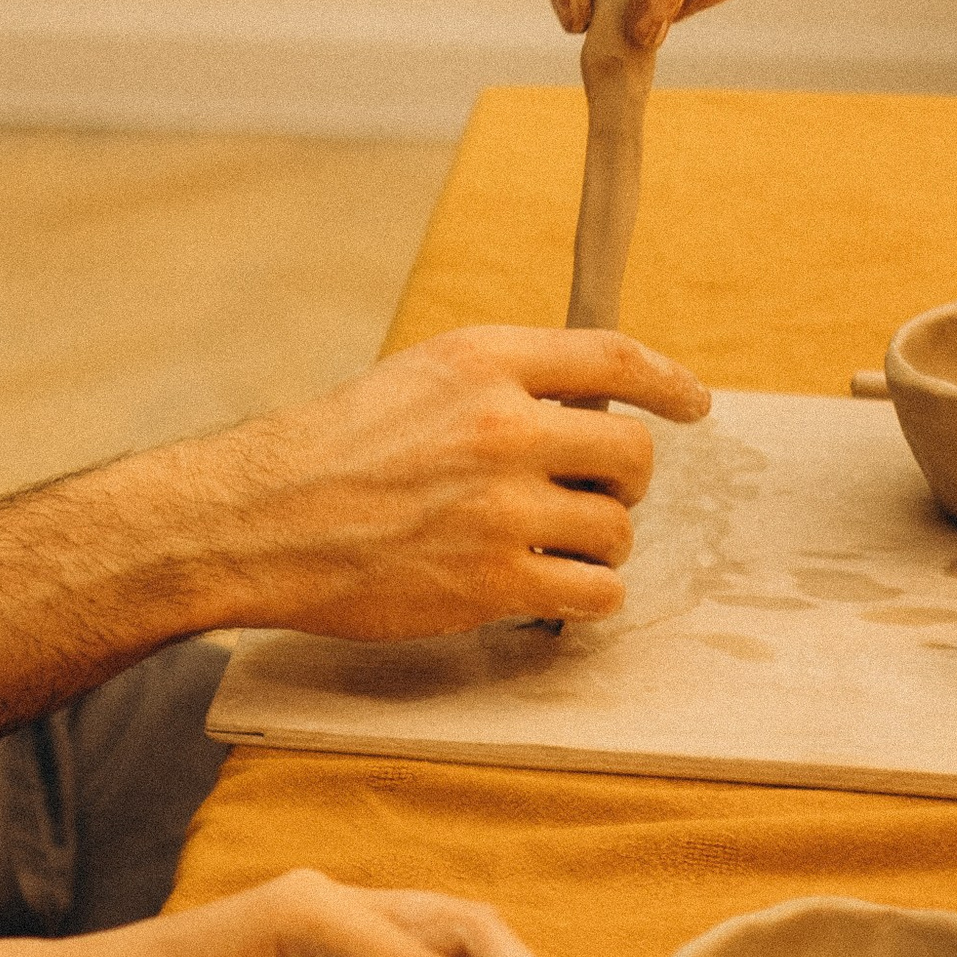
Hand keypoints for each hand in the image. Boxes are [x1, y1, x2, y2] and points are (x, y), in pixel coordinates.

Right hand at [189, 324, 708, 636]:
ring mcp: (503, 507)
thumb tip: (587, 414)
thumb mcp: (417, 382)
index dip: (667, 382)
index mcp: (483, 363)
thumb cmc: (331, 453)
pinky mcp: (496, 581)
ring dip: (596, 545)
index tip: (693, 404)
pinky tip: (549, 591)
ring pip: (616, 530)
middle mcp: (502, 426)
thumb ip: (500, 386)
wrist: (262, 520)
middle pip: (632, 455)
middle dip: (625, 483)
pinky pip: (595, 593)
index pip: (612, 359)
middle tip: (592, 498)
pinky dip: (585, 597)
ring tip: (547, 550)